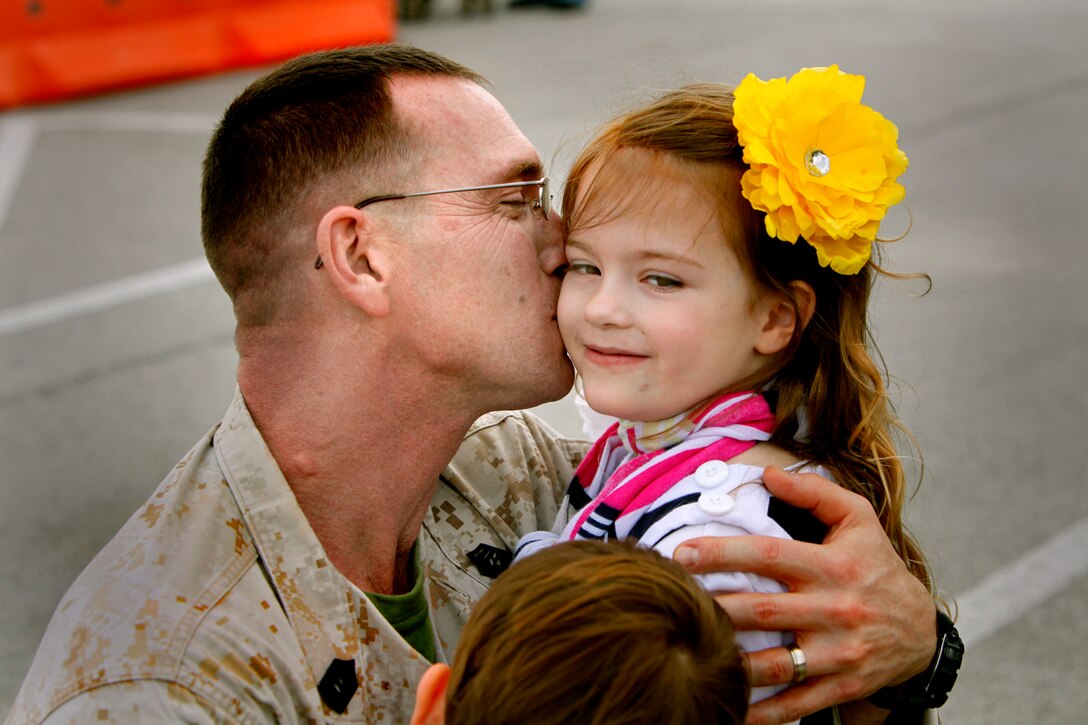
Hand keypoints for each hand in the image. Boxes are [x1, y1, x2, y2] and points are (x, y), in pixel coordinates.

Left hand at [673, 466, 935, 724]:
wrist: (921, 631)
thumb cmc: (877, 567)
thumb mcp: (858, 520)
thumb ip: (814, 492)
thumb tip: (768, 475)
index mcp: (833, 565)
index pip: (770, 556)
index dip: (723, 553)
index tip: (683, 553)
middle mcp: (836, 609)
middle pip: (763, 611)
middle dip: (715, 608)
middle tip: (673, 602)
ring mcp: (839, 652)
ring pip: (777, 663)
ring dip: (732, 662)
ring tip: (692, 653)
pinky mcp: (843, 686)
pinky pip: (797, 702)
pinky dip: (764, 710)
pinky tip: (730, 706)